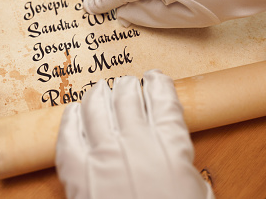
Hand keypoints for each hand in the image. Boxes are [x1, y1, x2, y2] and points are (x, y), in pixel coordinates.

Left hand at [55, 70, 213, 198]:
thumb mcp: (197, 194)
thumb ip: (186, 168)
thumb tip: (176, 155)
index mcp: (170, 146)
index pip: (163, 97)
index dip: (158, 83)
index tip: (155, 78)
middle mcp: (135, 142)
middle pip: (127, 96)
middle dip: (127, 85)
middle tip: (127, 84)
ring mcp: (103, 155)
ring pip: (95, 106)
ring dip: (98, 94)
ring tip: (100, 90)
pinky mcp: (77, 173)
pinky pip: (68, 134)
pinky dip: (70, 118)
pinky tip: (73, 111)